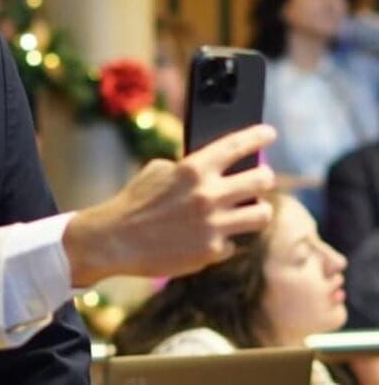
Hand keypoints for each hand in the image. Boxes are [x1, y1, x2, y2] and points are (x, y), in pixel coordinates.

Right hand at [63, 124, 275, 286]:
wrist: (115, 240)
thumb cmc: (135, 201)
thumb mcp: (158, 171)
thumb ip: (188, 168)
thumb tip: (217, 168)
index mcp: (193, 169)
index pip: (236, 145)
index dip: (258, 136)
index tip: (269, 133)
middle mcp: (208, 195)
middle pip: (262, 180)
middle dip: (264, 178)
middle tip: (262, 179)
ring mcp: (213, 225)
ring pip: (262, 214)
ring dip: (256, 211)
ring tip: (248, 211)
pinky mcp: (212, 251)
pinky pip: (232, 243)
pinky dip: (222, 241)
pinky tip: (207, 239)